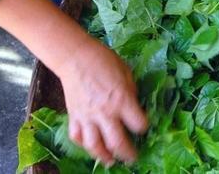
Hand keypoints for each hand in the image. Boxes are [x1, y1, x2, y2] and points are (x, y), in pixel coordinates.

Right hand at [58, 39, 146, 165]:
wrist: (76, 57)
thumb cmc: (104, 61)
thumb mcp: (126, 73)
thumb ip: (131, 92)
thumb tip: (134, 105)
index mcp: (122, 100)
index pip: (138, 124)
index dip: (144, 128)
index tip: (145, 128)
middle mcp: (105, 113)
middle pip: (118, 142)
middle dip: (128, 154)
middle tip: (133, 158)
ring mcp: (87, 117)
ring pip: (95, 146)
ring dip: (104, 157)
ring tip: (111, 161)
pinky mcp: (73, 117)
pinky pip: (77, 137)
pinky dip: (84, 145)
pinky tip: (91, 146)